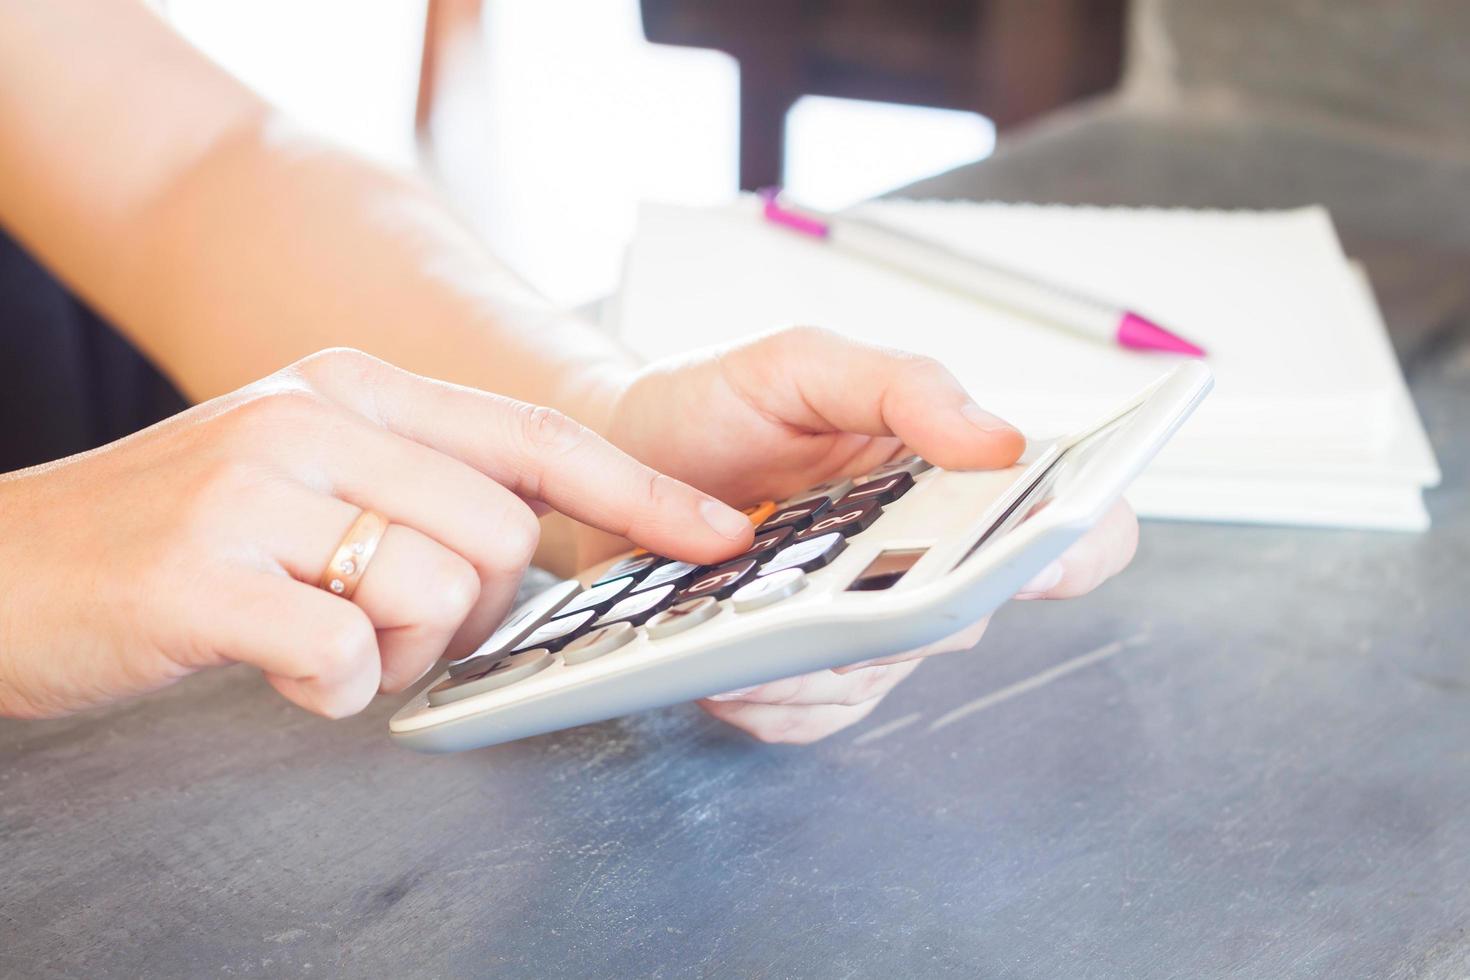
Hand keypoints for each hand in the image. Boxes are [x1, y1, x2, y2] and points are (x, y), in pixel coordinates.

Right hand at [0, 348, 752, 719]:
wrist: (1, 568)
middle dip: (476, 613)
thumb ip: (415, 482)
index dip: (641, 492)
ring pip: (438, 594)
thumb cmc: (174, 533)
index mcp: (352, 388)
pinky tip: (279, 668)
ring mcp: (255, 488)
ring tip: (324, 642)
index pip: (535, 436)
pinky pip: (347, 658)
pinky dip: (332, 690)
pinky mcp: (205, 573)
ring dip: (402, 654)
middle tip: (395, 630)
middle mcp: (313, 418)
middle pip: (501, 536)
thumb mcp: (303, 470)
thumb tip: (535, 536)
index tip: (721, 535)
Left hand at [595, 327, 1139, 742]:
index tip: (1035, 546)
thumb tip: (999, 440)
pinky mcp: (814, 676)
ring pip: (884, 680)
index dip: (1082, 542)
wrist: (616, 460)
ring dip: (809, 662)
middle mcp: (926, 557)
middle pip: (969, 617)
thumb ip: (902, 386)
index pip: (1076, 526)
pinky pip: (819, 717)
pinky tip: (722, 657)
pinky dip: (767, 699)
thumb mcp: (799, 364)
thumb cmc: (712, 406)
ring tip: (732, 614)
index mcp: (950, 477)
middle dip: (891, 608)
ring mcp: (871, 622)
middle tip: (808, 579)